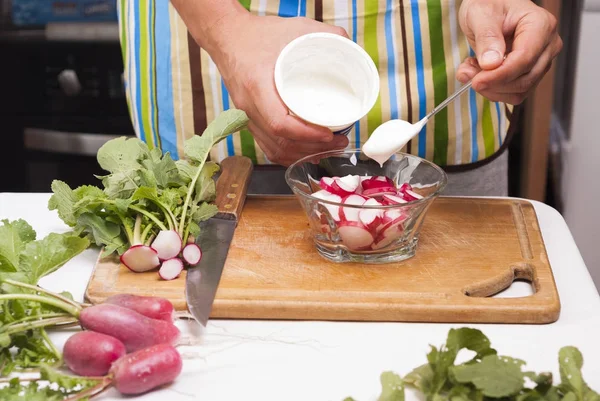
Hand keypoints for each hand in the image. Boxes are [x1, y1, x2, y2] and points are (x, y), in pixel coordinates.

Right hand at [208, 14, 349, 165]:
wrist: (226, 36)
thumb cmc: (258, 33)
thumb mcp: (295, 27)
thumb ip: (327, 34)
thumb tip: (353, 49)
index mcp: (257, 85)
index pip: (280, 123)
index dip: (306, 134)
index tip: (328, 133)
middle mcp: (249, 106)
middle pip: (280, 142)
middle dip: (312, 149)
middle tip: (338, 142)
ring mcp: (247, 115)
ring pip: (273, 149)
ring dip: (301, 155)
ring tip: (327, 149)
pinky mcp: (248, 119)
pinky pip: (266, 145)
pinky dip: (287, 155)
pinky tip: (305, 153)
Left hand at [457, 0, 562, 104]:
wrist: (490, 5)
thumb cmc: (489, 3)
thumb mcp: (481, 13)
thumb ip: (487, 37)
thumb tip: (491, 64)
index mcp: (540, 25)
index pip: (524, 60)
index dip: (499, 76)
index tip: (476, 81)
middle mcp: (547, 45)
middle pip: (524, 80)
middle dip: (493, 84)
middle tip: (467, 73)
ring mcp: (540, 61)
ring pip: (519, 91)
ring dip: (490, 89)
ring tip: (471, 69)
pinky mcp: (530, 73)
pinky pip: (513, 93)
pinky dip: (493, 90)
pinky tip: (479, 73)